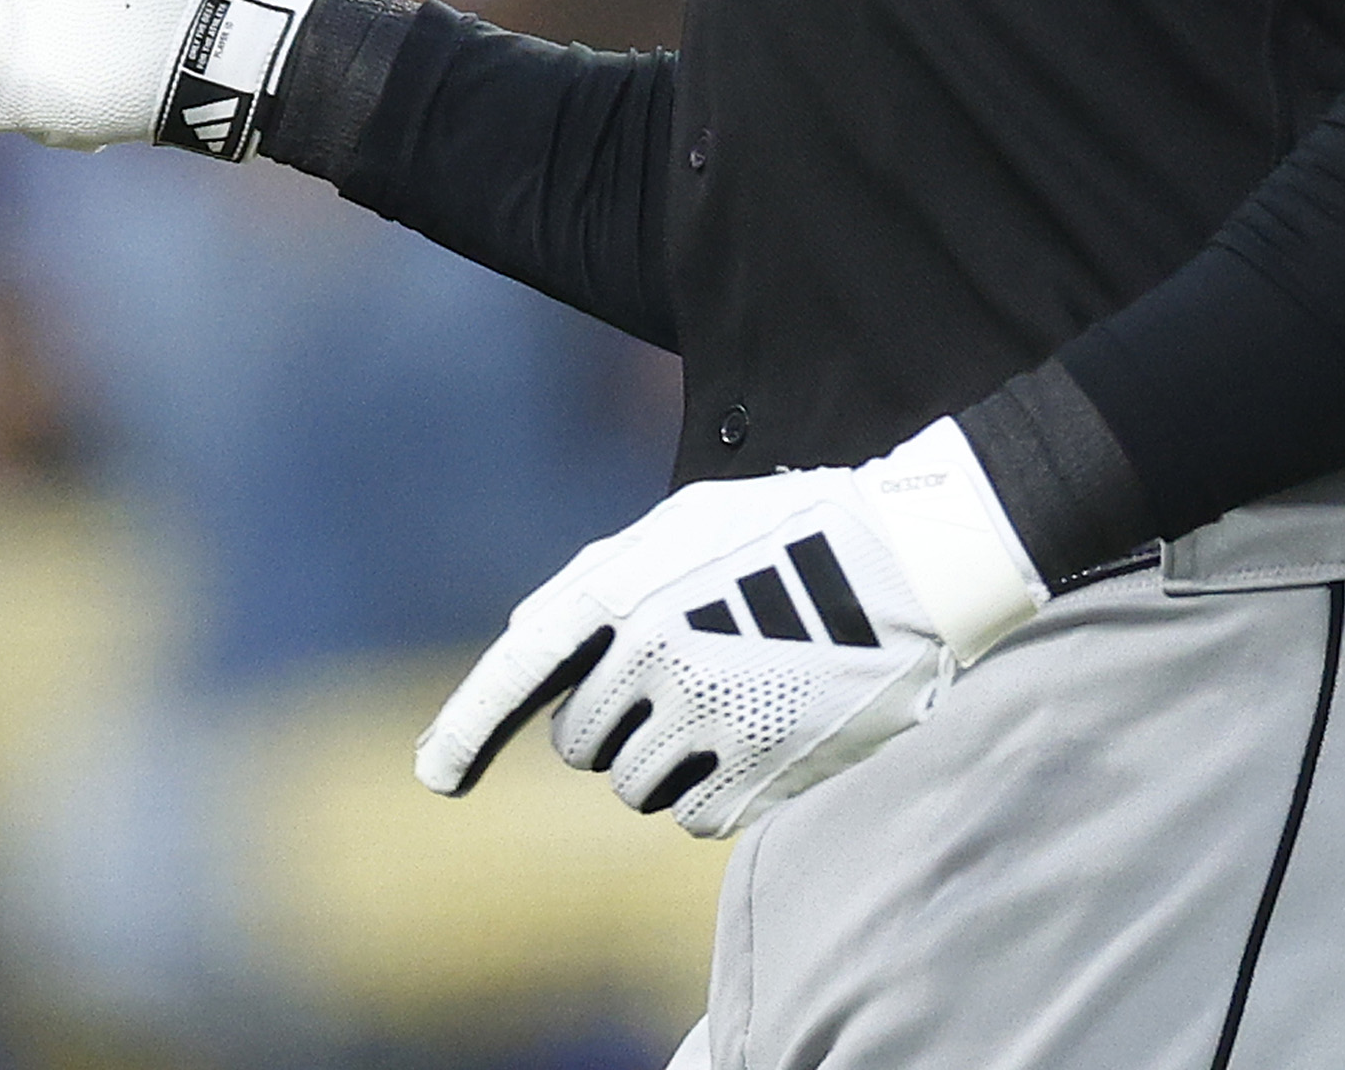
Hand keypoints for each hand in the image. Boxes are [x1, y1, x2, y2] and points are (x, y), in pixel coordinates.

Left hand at [415, 418, 1046, 838]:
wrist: (910, 566)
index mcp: (629, 590)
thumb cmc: (786, 536)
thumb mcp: (682, 527)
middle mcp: (657, 658)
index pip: (521, 666)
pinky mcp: (764, 772)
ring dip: (661, 761)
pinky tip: (755, 736)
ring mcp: (712, 719)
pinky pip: (694, 817)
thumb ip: (596, 582)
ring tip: (727, 700)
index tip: (434, 776)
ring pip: (634, 786)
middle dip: (608, 725)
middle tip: (674, 682)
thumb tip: (523, 639)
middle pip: (580, 743)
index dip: (466, 725)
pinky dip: (710, 793)